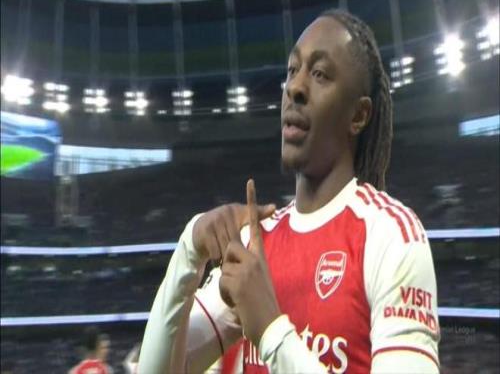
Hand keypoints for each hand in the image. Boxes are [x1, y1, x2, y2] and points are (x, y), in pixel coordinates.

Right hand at [192, 196, 274, 262]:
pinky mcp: (204, 232)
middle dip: (236, 253)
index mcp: (236, 210)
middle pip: (237, 241)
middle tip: (236, 261)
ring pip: (226, 248)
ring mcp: (213, 221)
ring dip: (226, 259)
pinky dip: (217, 260)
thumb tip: (274, 207)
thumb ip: (258, 214)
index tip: (267, 205)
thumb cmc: (226, 225)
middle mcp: (224, 212)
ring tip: (225, 261)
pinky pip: (215, 252)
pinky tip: (217, 261)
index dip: (255, 212)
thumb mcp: (241, 218)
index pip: (250, 215)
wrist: (200, 229)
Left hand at [219, 179, 280, 346]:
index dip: (252, 203)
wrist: (271, 326)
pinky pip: (222, 282)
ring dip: (227, 285)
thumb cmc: (264, 304)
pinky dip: (227, 295)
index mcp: (261, 256)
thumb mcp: (259, 279)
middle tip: (241, 286)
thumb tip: (233, 259)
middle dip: (227, 265)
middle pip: (230, 247)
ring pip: (224, 267)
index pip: (255, 224)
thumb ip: (249, 266)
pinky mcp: (239, 279)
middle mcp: (256, 257)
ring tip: (242, 298)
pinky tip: (240, 303)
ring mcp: (248, 267)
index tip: (249, 182)